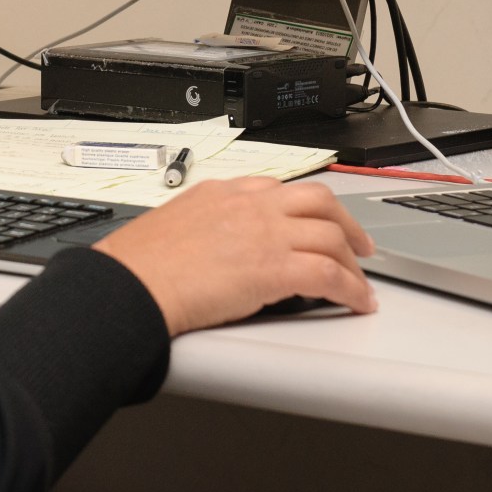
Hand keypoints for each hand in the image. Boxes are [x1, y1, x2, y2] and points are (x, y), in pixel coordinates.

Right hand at [92, 177, 376, 333]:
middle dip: (346, 224)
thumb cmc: (140, 263)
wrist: (132, 283)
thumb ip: (209, 223)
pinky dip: (351, 289)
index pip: (281, 189)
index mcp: (226, 191)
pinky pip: (330, 275)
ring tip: (360, 283)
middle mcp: (251, 204)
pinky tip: (356, 302)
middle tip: (358, 245)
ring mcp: (266, 233)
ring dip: (352, 263)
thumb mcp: (177, 221)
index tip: (317, 221)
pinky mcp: (274, 268)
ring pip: (332, 237)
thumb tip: (222, 243)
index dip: (308, 208)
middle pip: (319, 202)